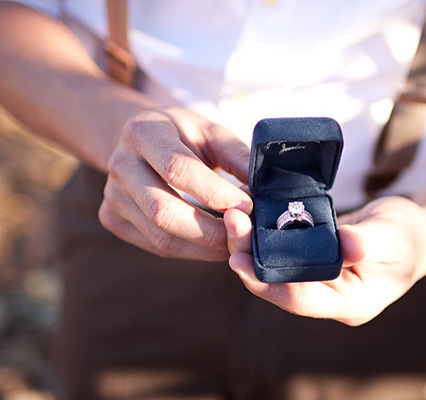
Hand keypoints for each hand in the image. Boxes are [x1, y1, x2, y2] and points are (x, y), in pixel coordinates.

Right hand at [99, 107, 252, 260]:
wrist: (139, 138)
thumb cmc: (184, 135)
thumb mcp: (212, 132)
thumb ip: (237, 157)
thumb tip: (265, 189)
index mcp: (143, 131)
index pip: (178, 168)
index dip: (215, 192)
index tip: (247, 205)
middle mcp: (120, 164)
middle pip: (164, 211)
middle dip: (211, 231)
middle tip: (244, 234)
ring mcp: (111, 195)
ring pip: (160, 237)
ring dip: (205, 247)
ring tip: (234, 242)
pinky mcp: (112, 219)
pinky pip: (156, 246)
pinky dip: (191, 251)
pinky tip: (214, 244)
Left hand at [225, 197, 425, 325]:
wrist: (416, 230)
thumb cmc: (410, 235)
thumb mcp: (393, 234)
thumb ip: (367, 241)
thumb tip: (344, 246)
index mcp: (351, 302)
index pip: (299, 300)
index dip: (267, 283)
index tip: (239, 260)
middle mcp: (330, 296)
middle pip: (280, 285)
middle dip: (251, 258)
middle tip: (232, 224)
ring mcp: (322, 280)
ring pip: (278, 269)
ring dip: (254, 245)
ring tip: (234, 216)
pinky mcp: (315, 261)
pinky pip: (286, 253)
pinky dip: (268, 236)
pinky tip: (253, 214)